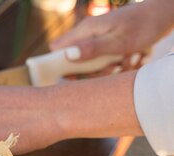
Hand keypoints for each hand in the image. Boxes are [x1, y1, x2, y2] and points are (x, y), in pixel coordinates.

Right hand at [50, 0, 173, 70]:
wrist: (163, 14)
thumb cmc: (143, 25)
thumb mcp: (119, 42)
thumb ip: (92, 49)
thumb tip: (67, 56)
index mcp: (86, 30)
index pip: (57, 49)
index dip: (60, 65)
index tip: (72, 77)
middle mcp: (88, 34)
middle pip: (75, 61)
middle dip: (92, 72)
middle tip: (112, 68)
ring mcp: (97, 38)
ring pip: (92, 64)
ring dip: (108, 69)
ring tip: (127, 61)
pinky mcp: (107, 43)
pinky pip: (104, 61)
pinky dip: (117, 64)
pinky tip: (130, 58)